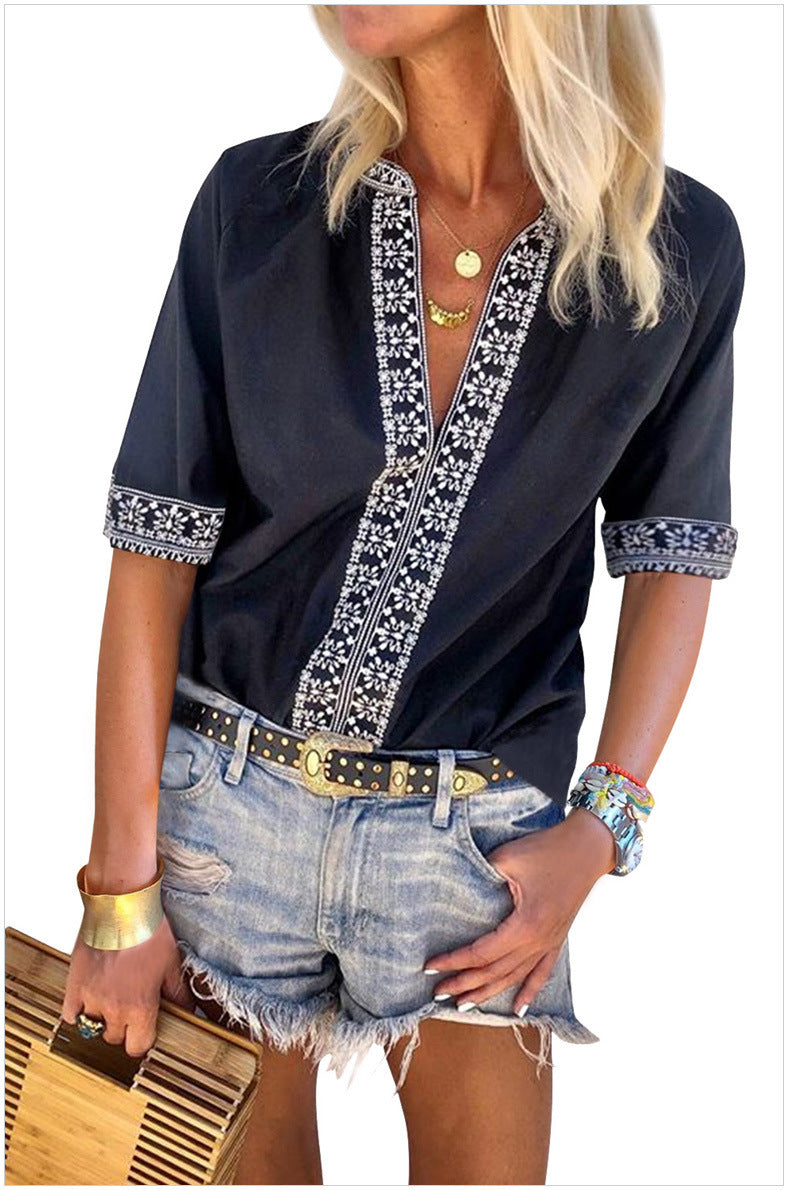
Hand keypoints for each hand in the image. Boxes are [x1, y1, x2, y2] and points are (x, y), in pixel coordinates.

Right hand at [61, 913, 197, 1057]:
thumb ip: (178, 994)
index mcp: (140, 1007)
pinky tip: (89, 1000)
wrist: (122, 906)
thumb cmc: (149, 931)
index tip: (145, 1029)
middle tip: (129, 1008)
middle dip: (123, 1027)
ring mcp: (90, 998)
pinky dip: (78, 1012)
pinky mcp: (73, 986)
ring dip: (101, 1019)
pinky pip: (70, 1015)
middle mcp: (113, 1008)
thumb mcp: (172, 964)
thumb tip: (189, 1013)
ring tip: (110, 1000)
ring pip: (92, 1028)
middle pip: (115, 1039)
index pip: (138, 1047)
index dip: (142, 1039)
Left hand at [423, 808, 615, 1013]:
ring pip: (515, 977)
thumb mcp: (508, 858)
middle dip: (464, 984)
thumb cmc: (548, 849)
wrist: (588, 848)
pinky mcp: (558, 938)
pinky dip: (529, 992)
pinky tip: (519, 1010)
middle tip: (438, 993)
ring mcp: (550, 942)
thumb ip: (481, 875)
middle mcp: (538, 941)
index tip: (429, 967)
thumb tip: (459, 890)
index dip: (454, 962)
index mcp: (525, 925)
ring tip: (464, 1005)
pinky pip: (542, 972)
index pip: (481, 953)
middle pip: (495, 971)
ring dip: (489, 992)